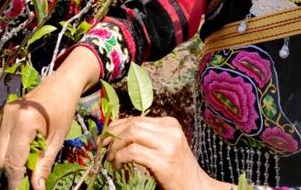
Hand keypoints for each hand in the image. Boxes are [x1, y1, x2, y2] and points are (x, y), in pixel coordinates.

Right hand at [0, 47, 101, 189]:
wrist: (61, 83)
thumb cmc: (63, 109)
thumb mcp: (57, 139)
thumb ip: (44, 164)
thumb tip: (36, 188)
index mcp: (23, 123)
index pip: (13, 162)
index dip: (16, 181)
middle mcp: (8, 118)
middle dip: (11, 172)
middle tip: (27, 177)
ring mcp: (3, 114)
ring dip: (10, 160)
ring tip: (30, 158)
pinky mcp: (2, 113)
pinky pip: (0, 139)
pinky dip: (9, 148)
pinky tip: (26, 144)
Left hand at [105, 117, 230, 189]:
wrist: (196, 187)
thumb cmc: (177, 168)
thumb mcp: (164, 146)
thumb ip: (147, 136)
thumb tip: (117, 130)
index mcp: (170, 124)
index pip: (136, 118)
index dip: (117, 127)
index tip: (106, 137)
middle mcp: (170, 131)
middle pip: (132, 124)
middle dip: (114, 135)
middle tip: (104, 148)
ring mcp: (168, 145)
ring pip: (131, 134)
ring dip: (116, 146)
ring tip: (111, 158)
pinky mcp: (163, 161)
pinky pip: (133, 152)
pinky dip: (120, 157)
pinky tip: (119, 165)